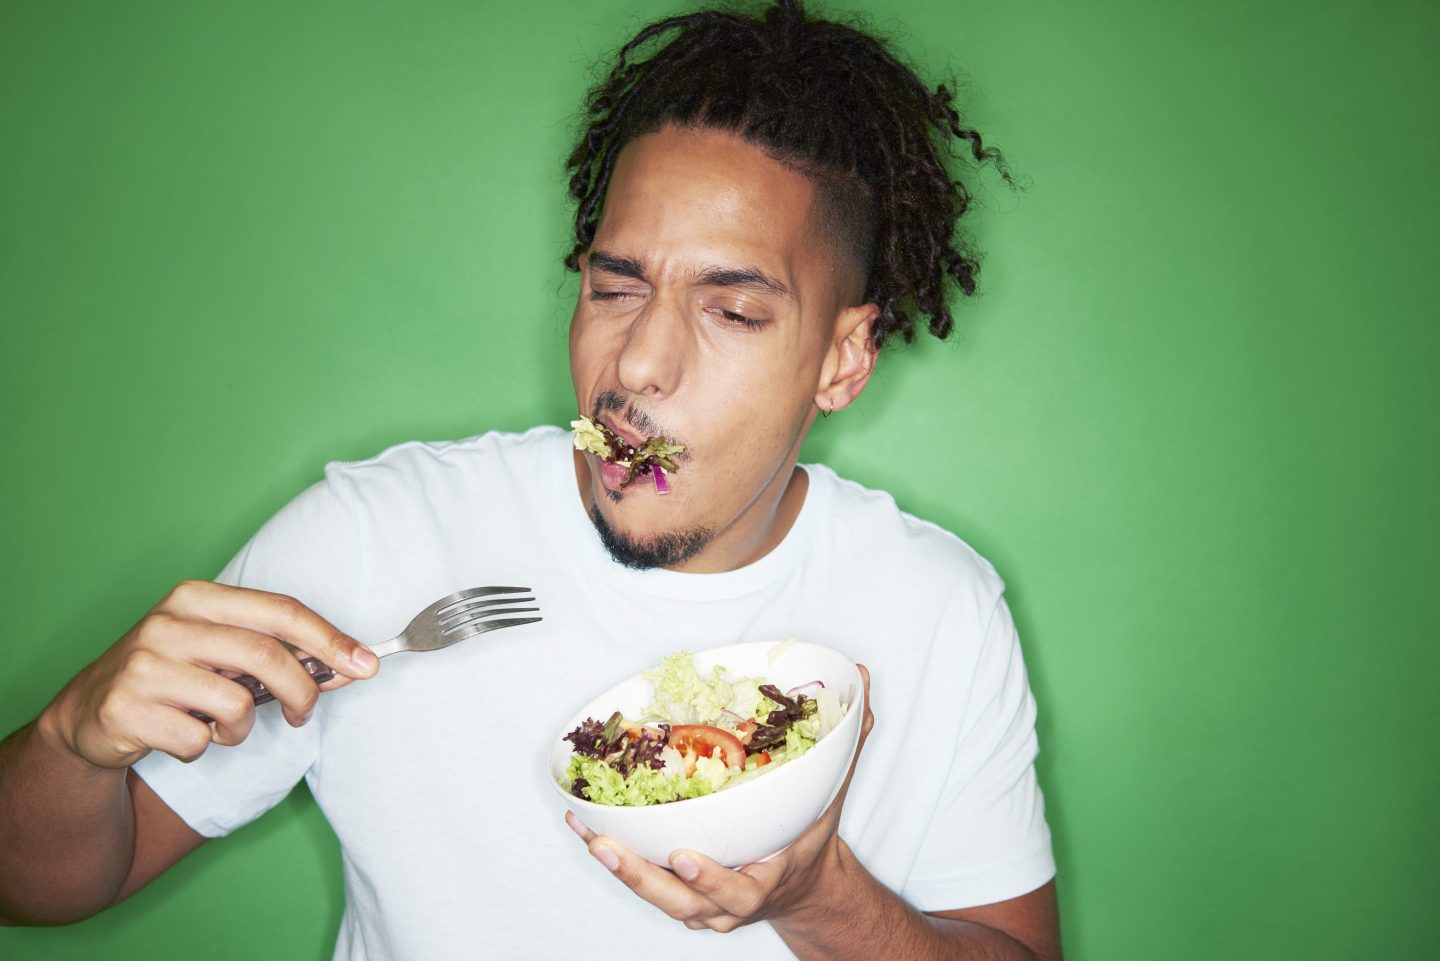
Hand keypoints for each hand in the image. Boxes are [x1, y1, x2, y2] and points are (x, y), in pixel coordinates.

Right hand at [40, 580, 377, 769]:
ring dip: (240, 728)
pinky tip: (179, 734)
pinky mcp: (126, 708)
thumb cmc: (174, 677)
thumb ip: (279, 653)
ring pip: (235, 704)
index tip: (366, 665)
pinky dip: (201, 748)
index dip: (329, 639)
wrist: (89, 712)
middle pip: (266, 656)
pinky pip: (197, 740)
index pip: (280, 611)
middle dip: (302, 691)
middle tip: (303, 713)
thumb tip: (352, 664)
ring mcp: (143, 665)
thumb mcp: (222, 652)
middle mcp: (168, 623)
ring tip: (217, 723)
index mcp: (198, 597)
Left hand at [567, 664, 873, 932]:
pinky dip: (614, 857)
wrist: (803, 885)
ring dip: (618, 867)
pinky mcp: (678, 896)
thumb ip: (846, 739)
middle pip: (680, 902)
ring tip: (587, 833)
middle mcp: (728, 902)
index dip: (711, 880)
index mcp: (766, 880)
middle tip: (608, 846)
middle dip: (641, 878)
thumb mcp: (834, 791)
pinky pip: (642, 882)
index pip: (738, 890)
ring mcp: (700, 906)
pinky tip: (583, 826)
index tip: (685, 858)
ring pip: (653, 895)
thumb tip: (862, 679)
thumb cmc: (810, 835)